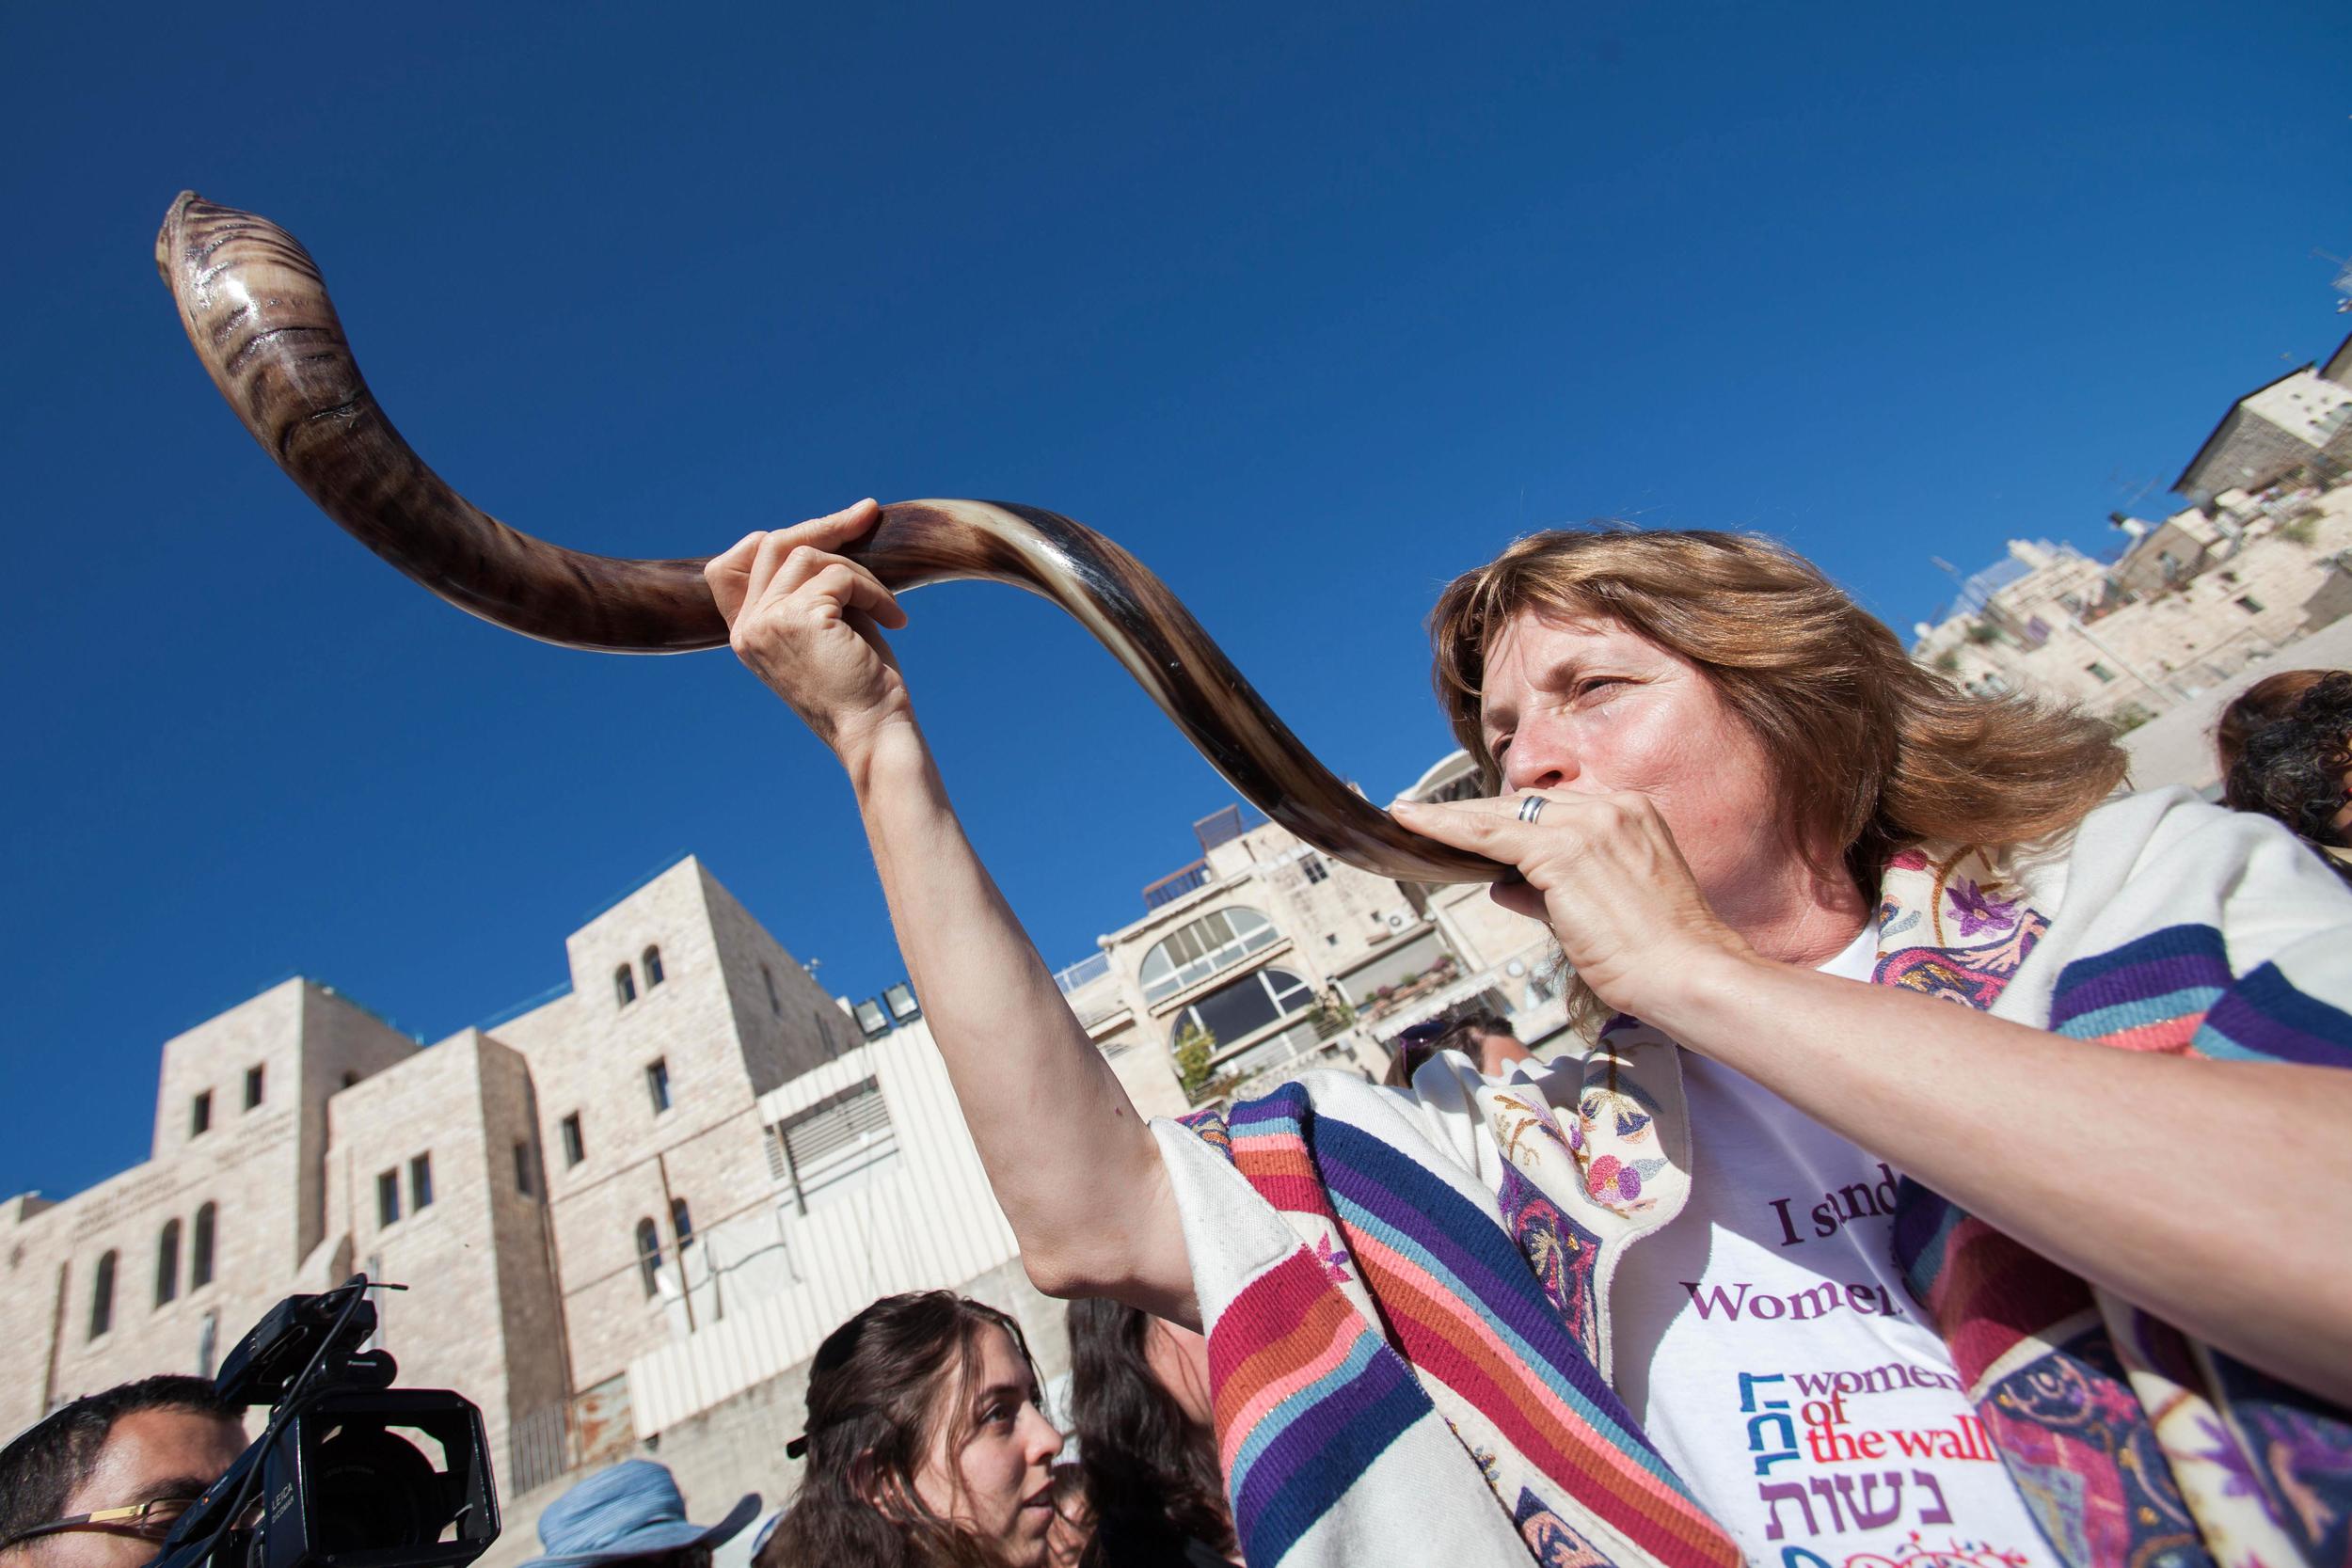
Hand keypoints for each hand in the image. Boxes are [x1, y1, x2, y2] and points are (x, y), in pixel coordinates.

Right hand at [706, 499, 913, 760]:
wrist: (873, 734)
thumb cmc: (861, 687)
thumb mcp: (826, 629)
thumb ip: (812, 589)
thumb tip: (828, 530)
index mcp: (746, 633)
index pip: (732, 564)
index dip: (776, 539)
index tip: (827, 529)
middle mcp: (747, 627)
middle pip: (772, 544)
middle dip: (825, 525)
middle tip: (869, 513)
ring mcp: (766, 622)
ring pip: (809, 555)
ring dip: (860, 572)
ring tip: (888, 608)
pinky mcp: (797, 619)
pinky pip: (840, 576)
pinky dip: (875, 591)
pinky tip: (895, 620)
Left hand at [1390, 791, 1754, 1020]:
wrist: (1692, 975)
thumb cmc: (1660, 957)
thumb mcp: (1600, 914)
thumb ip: (1548, 893)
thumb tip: (1502, 888)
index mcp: (1630, 814)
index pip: (1552, 808)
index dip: (1505, 816)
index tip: (1472, 820)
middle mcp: (1611, 807)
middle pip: (1524, 805)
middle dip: (1474, 813)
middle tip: (1425, 816)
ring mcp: (1590, 824)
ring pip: (1503, 815)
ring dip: (1452, 818)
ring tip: (1410, 818)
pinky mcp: (1565, 851)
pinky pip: (1490, 834)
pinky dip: (1448, 828)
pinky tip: (1417, 824)